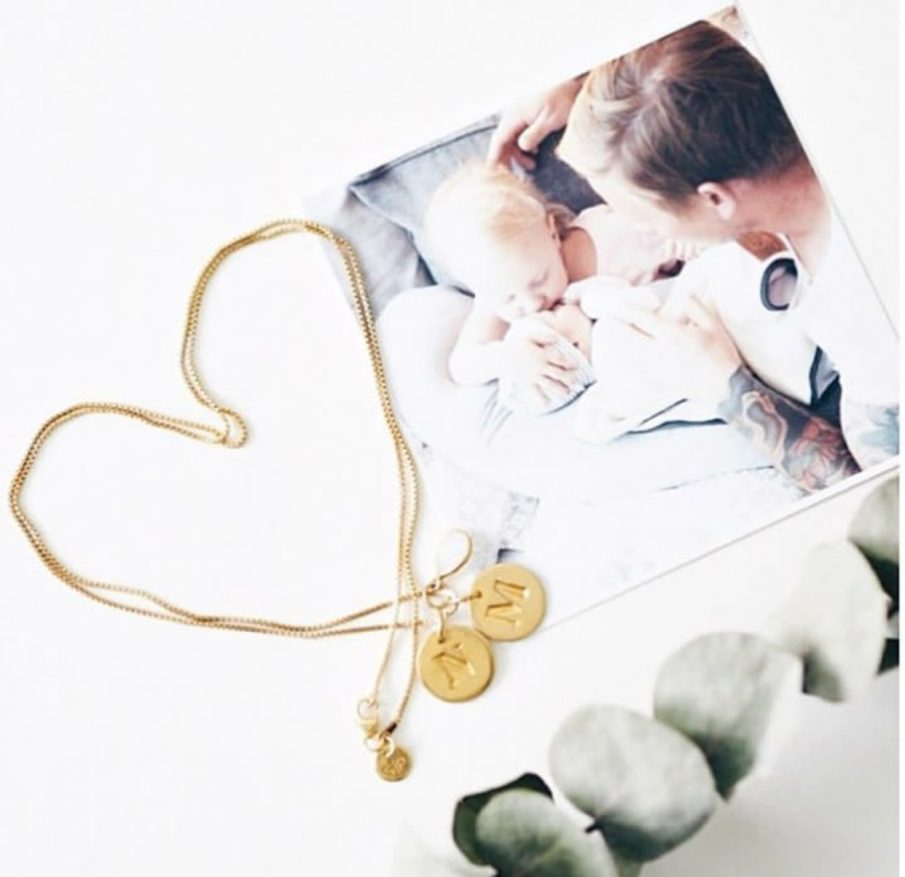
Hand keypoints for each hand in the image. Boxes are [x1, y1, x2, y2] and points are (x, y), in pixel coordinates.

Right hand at [486, 77, 583, 170]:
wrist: (573, 78)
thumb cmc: (564, 96)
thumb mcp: (551, 119)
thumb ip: (535, 134)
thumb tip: (523, 148)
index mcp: (516, 114)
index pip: (499, 139)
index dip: (495, 156)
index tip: (493, 172)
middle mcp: (514, 112)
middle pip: (504, 139)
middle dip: (509, 158)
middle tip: (520, 173)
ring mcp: (521, 111)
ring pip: (511, 136)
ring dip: (518, 152)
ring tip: (532, 164)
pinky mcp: (528, 111)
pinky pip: (519, 131)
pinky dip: (523, 143)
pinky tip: (535, 150)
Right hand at [499, 317, 579, 409]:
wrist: (500, 357)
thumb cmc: (515, 345)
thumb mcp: (529, 336)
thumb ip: (543, 336)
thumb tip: (556, 338)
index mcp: (542, 354)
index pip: (560, 359)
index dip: (570, 363)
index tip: (577, 366)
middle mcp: (540, 366)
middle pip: (559, 374)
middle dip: (569, 378)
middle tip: (575, 381)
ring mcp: (533, 376)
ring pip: (551, 385)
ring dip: (560, 390)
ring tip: (567, 392)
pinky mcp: (526, 383)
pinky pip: (534, 393)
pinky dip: (540, 399)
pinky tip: (546, 404)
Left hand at [612, 295, 742, 404]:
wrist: (724, 387)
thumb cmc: (721, 355)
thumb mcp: (713, 325)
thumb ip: (696, 307)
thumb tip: (684, 295)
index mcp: (672, 335)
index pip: (642, 320)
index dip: (627, 312)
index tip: (619, 308)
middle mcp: (659, 351)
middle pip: (628, 337)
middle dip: (618, 328)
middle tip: (612, 321)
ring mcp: (655, 368)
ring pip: (628, 354)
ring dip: (619, 344)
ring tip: (614, 337)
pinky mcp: (657, 381)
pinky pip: (635, 370)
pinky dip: (627, 363)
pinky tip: (624, 359)